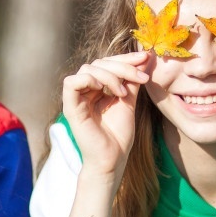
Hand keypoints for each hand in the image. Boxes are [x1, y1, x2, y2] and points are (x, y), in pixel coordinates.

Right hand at [61, 51, 150, 181]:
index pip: (107, 63)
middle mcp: (85, 91)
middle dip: (122, 66)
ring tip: (123, 93)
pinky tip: (106, 91)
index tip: (145, 57)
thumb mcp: (129, 101)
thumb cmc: (119, 135)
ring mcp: (76, 98)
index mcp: (97, 88)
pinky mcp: (70, 107)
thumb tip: (144, 58)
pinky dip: (90, 80)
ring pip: (87, 69)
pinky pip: (72, 83)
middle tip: (141, 77)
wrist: (113, 159)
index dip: (125, 58)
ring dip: (110, 75)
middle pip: (98, 63)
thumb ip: (132, 81)